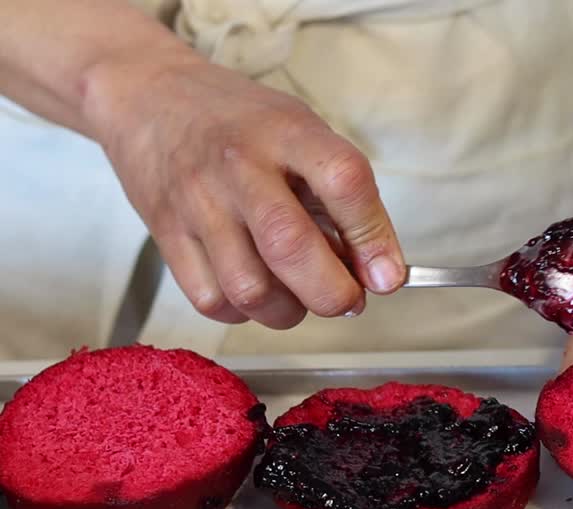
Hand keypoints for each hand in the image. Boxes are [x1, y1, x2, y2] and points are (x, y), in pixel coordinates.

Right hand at [82, 53, 404, 327]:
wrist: (149, 98)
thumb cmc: (241, 123)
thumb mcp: (302, 133)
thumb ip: (342, 196)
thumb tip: (378, 271)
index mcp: (287, 132)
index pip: (342, 181)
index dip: (373, 237)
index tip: (388, 276)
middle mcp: (239, 167)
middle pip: (290, 247)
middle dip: (333, 293)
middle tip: (348, 300)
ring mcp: (197, 203)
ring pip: (250, 288)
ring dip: (289, 310)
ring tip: (300, 295)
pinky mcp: (166, 235)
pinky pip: (212, 300)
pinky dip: (245, 312)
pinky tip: (258, 291)